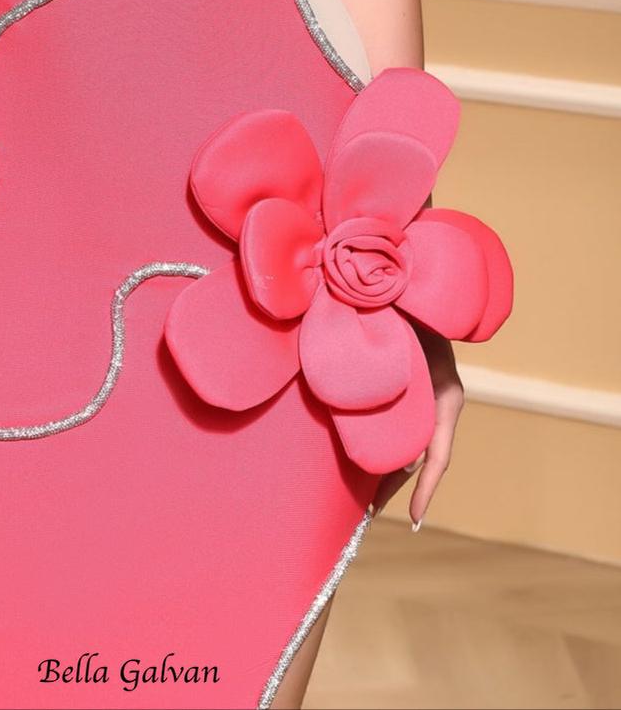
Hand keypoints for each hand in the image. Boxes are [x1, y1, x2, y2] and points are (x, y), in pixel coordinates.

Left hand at [371, 321, 464, 526]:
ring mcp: (424, 400)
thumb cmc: (417, 306)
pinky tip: (357, 457)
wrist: (416, 286)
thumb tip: (364, 385)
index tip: (413, 518)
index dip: (426, 488)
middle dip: (394, 487)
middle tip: (367, 516)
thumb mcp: (417, 338)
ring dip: (384, 468)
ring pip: (405, 443)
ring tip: (358, 499)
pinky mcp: (408, 393)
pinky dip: (380, 444)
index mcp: (447, 397)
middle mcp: (438, 403)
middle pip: (417, 456)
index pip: (438, 455)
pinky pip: (396, 426)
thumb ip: (399, 363)